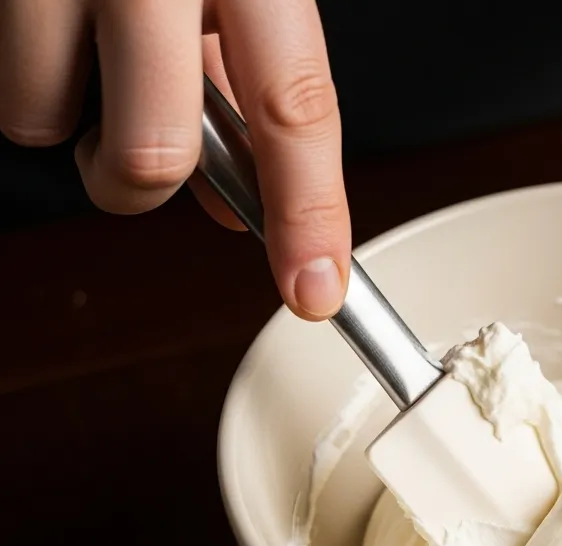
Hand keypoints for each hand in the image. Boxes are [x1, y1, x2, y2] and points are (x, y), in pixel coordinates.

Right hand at [0, 0, 349, 320]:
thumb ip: (245, 72)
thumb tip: (236, 198)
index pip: (294, 105)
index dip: (308, 211)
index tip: (317, 286)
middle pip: (151, 151)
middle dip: (145, 181)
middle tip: (142, 148)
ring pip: (46, 123)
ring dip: (70, 120)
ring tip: (86, 50)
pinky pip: (6, 89)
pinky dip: (28, 82)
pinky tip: (49, 28)